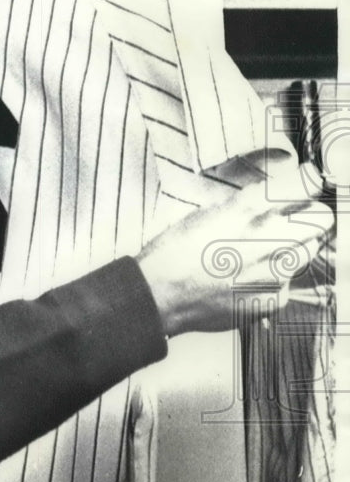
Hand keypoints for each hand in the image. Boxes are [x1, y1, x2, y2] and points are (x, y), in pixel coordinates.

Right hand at [137, 162, 333, 338]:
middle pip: (320, 220)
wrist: (160, 295)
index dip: (306, 183)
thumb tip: (274, 198)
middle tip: (296, 221)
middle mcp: (267, 239)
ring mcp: (274, 272)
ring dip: (292, 248)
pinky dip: (274, 278)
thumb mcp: (204, 213)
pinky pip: (288, 282)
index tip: (307, 183)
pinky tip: (245, 279)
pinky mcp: (273, 298)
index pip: (302, 187)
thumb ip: (244, 205)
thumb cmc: (175, 253)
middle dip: (310, 217)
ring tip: (259, 255)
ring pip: (307, 251)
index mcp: (246, 210)